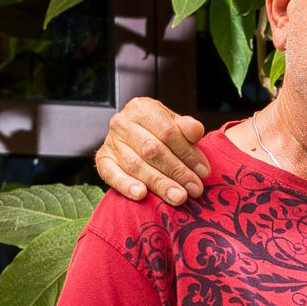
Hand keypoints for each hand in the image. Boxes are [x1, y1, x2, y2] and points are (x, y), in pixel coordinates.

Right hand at [95, 97, 209, 205]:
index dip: (187, 153)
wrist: (131, 138)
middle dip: (177, 171)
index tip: (204, 172)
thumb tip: (197, 131)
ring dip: (159, 183)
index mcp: (141, 108)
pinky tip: (141, 195)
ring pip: (136, 165)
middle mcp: (122, 122)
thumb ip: (186, 128)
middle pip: (152, 149)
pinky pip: (111, 174)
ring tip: (178, 197)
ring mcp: (110, 141)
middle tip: (195, 189)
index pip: (167, 131)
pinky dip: (126, 185)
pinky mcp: (102, 160)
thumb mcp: (174, 125)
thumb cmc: (158, 133)